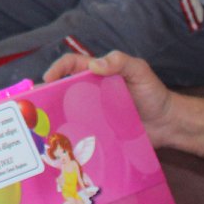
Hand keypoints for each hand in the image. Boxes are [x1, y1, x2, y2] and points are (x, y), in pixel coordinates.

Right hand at [43, 50, 175, 145]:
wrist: (168, 124)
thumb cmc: (153, 93)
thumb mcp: (140, 71)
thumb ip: (120, 62)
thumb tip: (95, 65)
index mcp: (97, 74)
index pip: (71, 65)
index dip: (57, 68)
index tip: (48, 79)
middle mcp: (91, 92)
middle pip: (63, 89)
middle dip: (47, 93)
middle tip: (35, 103)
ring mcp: (93, 112)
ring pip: (67, 111)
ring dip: (54, 115)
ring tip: (42, 125)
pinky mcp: (98, 130)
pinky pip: (80, 130)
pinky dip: (69, 133)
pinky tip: (61, 141)